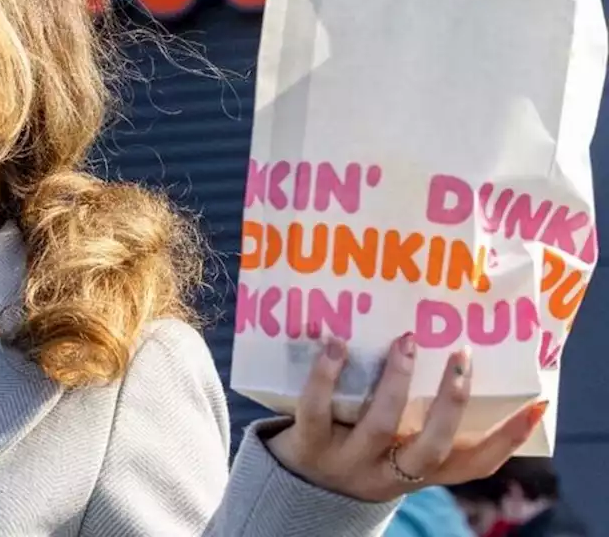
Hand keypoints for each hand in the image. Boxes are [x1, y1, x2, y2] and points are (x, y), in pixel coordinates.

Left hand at [266, 334, 547, 502]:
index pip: (474, 464)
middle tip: (462, 355)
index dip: (506, 439)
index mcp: (418, 472)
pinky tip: (336, 345)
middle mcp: (388, 473)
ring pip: (379, 425)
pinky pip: (317, 410)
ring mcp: (348, 462)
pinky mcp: (308, 446)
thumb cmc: (356, 450)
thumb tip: (449, 355)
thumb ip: (418, 418)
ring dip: (396, 381)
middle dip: (450, 402)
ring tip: (406, 341)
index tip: (535, 404)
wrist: (294, 489)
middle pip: (431, 446)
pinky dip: (326, 376)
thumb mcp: (392, 446)